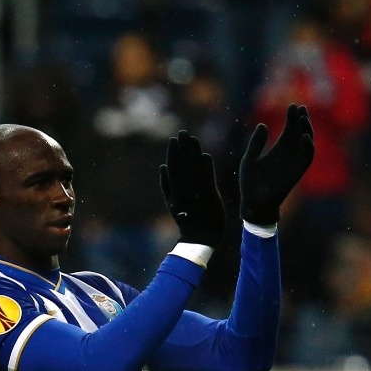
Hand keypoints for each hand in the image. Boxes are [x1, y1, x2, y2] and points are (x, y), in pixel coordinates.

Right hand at [157, 130, 228, 247]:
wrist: (198, 238)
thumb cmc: (187, 221)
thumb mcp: (171, 203)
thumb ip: (166, 185)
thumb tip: (162, 167)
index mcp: (174, 191)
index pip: (173, 167)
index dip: (174, 152)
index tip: (174, 139)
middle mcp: (184, 190)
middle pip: (182, 164)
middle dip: (182, 147)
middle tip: (183, 132)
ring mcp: (196, 193)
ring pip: (193, 168)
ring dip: (193, 153)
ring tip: (192, 139)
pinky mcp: (209, 197)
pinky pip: (207, 178)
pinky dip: (206, 167)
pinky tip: (205, 155)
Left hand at [238, 103, 314, 225]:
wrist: (254, 202)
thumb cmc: (249, 183)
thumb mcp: (250, 158)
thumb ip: (256, 142)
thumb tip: (263, 124)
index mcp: (278, 149)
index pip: (289, 129)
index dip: (292, 117)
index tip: (293, 105)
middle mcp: (289, 154)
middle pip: (300, 133)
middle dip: (302, 120)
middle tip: (301, 107)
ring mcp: (294, 162)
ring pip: (307, 142)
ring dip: (307, 130)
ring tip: (303, 118)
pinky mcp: (298, 171)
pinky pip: (307, 157)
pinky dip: (308, 147)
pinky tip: (303, 136)